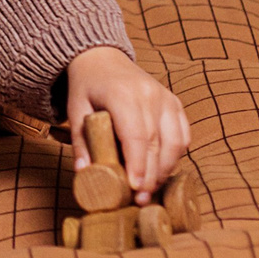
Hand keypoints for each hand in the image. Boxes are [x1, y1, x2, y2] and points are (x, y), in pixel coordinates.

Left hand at [66, 44, 190, 202]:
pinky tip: (162, 168)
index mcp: (122, 94)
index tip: (137, 189)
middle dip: (152, 176)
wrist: (102, 58)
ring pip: (175, 142)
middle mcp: (149, 94)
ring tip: (151, 188)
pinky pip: (183, 134)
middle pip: (156, 143)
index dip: (139, 165)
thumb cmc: (87, 87)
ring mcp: (165, 97)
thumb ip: (81, 142)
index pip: (136, 135)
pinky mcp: (174, 102)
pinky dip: (176, 155)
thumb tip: (86, 174)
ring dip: (166, 169)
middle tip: (141, 199)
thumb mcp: (75, 111)